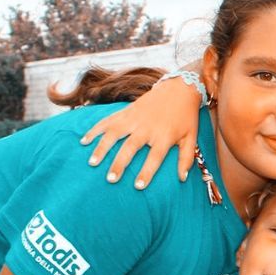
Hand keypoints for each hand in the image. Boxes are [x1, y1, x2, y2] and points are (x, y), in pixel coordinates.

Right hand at [80, 77, 202, 187]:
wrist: (179, 88)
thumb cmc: (185, 117)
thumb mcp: (191, 138)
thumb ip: (187, 158)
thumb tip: (182, 178)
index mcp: (164, 136)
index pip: (155, 157)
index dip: (146, 172)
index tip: (137, 186)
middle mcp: (147, 127)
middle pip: (130, 147)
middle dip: (119, 163)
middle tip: (110, 179)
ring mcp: (134, 118)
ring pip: (114, 133)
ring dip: (102, 148)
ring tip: (92, 163)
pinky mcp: (126, 111)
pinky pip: (107, 121)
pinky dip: (95, 130)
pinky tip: (84, 141)